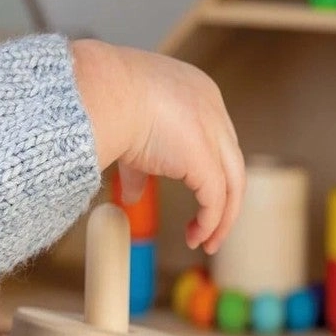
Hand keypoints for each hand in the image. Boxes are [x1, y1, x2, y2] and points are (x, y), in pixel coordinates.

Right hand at [72, 39, 245, 254]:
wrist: (103, 93)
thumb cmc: (107, 101)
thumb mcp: (129, 134)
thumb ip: (139, 167)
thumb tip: (132, 196)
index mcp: (200, 93)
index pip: (218, 141)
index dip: (211, 174)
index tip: (201, 201)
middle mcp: (214, 109)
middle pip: (232, 164)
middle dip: (224, 201)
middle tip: (211, 230)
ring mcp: (214, 132)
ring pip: (232, 184)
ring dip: (222, 219)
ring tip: (206, 243)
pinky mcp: (206, 159)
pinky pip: (215, 199)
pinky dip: (209, 222)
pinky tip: (195, 237)